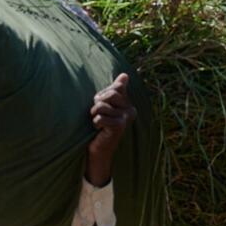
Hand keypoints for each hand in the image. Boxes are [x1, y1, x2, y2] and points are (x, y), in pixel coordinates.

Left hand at [85, 72, 135, 186]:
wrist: (99, 150)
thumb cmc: (100, 126)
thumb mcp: (106, 105)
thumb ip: (115, 90)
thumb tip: (125, 75)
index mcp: (128, 103)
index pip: (116, 87)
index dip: (103, 95)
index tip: (102, 106)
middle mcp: (131, 110)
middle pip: (109, 94)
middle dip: (98, 104)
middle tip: (98, 115)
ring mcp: (126, 118)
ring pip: (101, 106)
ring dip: (94, 115)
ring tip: (98, 124)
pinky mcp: (119, 127)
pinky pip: (100, 118)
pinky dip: (95, 124)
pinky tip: (99, 131)